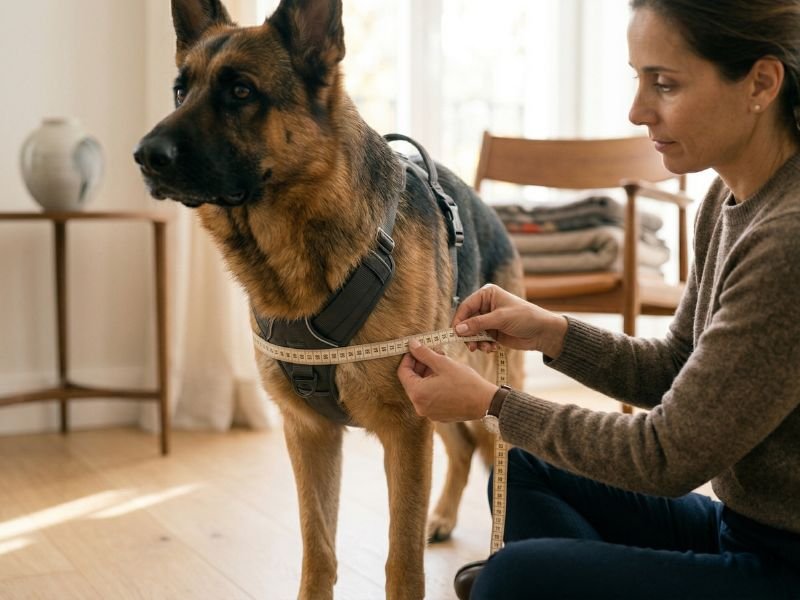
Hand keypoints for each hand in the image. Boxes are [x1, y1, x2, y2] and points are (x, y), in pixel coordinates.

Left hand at [397, 339, 496, 421]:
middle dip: (420, 365)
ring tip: (442, 362)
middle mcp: (420, 406)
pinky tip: (446, 376)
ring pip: (422, 389)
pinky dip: (434, 386)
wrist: (485, 402)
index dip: (408, 358)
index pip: (403, 373)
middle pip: (412, 381)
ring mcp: (429, 413)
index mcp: (418, 394)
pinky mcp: (438, 415)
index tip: (416, 349)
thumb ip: (424, 353)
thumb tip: (411, 345)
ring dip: (428, 374)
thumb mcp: (443, 363)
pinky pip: (430, 398)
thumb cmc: (465, 383)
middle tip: (433, 352)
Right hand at [453, 284, 567, 357]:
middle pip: (467, 321)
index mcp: (487, 294)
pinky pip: (481, 339)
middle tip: (471, 346)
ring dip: (477, 342)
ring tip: (485, 348)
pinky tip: (493, 348)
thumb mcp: (500, 319)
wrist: (543, 332)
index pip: (466, 307)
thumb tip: (457, 330)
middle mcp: (486, 306)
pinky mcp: (493, 332)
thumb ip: (478, 324)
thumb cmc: (525, 318)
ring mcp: (489, 320)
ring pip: (473, 332)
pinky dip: (484, 345)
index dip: (459, 320)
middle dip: (469, 335)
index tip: (456, 333)